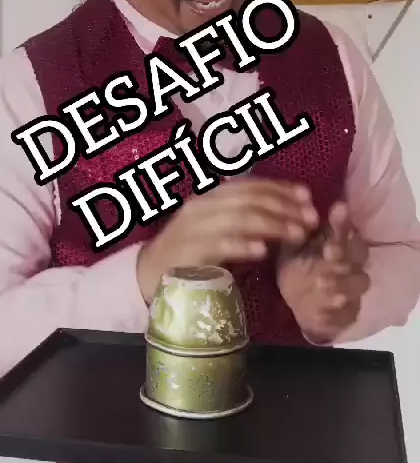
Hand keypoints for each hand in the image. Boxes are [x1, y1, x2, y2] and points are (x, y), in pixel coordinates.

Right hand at [136, 179, 318, 303]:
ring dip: (273, 225)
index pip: (250, 185)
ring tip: (298, 234)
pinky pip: (219, 245)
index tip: (308, 196)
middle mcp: (202, 207)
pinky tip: (263, 251)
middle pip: (249, 200)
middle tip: (311, 219)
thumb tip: (291, 213)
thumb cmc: (193, 254)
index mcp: (211, 198)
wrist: (150, 276)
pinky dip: (243, 245)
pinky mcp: (188, 253)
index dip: (281, 188)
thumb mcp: (221, 231)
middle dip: (284, 207)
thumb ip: (248, 220)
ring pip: (239, 218)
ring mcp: (193, 229)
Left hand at [277, 202, 369, 342]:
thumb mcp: (294, 244)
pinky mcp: (349, 313)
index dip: (342, 227)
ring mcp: (353, 288)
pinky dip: (336, 314)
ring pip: (358, 283)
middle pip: (359, 255)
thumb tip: (311, 206)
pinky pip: (348, 313)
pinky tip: (321, 312)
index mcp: (340, 241)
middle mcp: (352, 263)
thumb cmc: (296, 265)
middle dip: (345, 254)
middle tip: (329, 253)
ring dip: (342, 283)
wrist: (295, 302)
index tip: (331, 223)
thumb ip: (304, 227)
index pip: (348, 230)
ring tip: (321, 283)